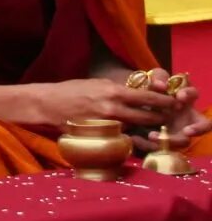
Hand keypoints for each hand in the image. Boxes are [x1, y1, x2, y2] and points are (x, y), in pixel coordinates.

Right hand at [27, 78, 176, 130]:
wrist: (46, 104)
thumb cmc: (69, 90)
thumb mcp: (96, 84)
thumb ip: (116, 90)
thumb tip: (135, 93)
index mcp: (113, 92)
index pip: (148, 97)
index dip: (164, 101)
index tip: (173, 102)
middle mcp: (113, 108)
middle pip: (146, 117)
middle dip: (159, 118)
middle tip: (166, 117)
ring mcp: (106, 123)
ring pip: (134, 128)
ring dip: (143, 128)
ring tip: (149, 127)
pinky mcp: (98, 135)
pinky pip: (119, 137)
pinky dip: (125, 135)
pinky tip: (125, 133)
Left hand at [140, 69, 205, 146]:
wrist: (132, 105)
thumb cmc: (148, 91)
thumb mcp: (152, 81)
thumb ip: (158, 78)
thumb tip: (160, 85)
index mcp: (184, 99)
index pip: (193, 94)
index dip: (189, 94)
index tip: (179, 96)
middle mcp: (186, 116)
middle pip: (202, 125)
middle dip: (198, 129)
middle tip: (187, 131)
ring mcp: (177, 131)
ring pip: (183, 141)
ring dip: (171, 140)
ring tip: (152, 136)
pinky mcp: (164, 142)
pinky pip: (162, 147)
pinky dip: (150, 145)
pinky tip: (136, 139)